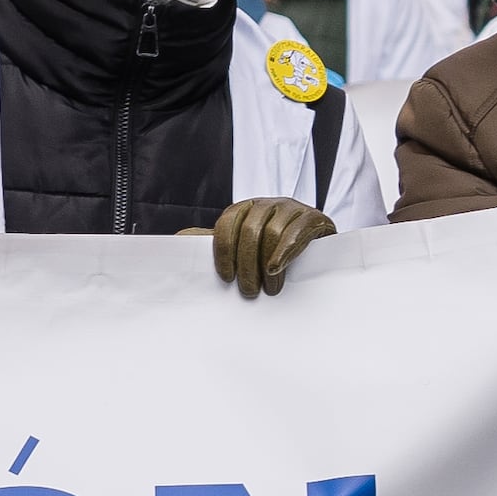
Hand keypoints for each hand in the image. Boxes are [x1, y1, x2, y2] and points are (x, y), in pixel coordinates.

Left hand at [206, 195, 336, 297]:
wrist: (318, 248)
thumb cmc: (272, 251)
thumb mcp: (242, 245)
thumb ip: (214, 242)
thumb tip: (178, 238)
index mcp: (245, 208)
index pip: (227, 222)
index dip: (223, 251)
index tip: (225, 278)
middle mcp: (267, 204)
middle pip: (249, 230)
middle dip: (246, 265)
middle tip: (248, 292)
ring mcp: (291, 208)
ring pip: (272, 233)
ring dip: (267, 265)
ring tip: (268, 289)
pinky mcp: (314, 217)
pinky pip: (297, 232)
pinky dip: (285, 252)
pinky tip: (277, 269)